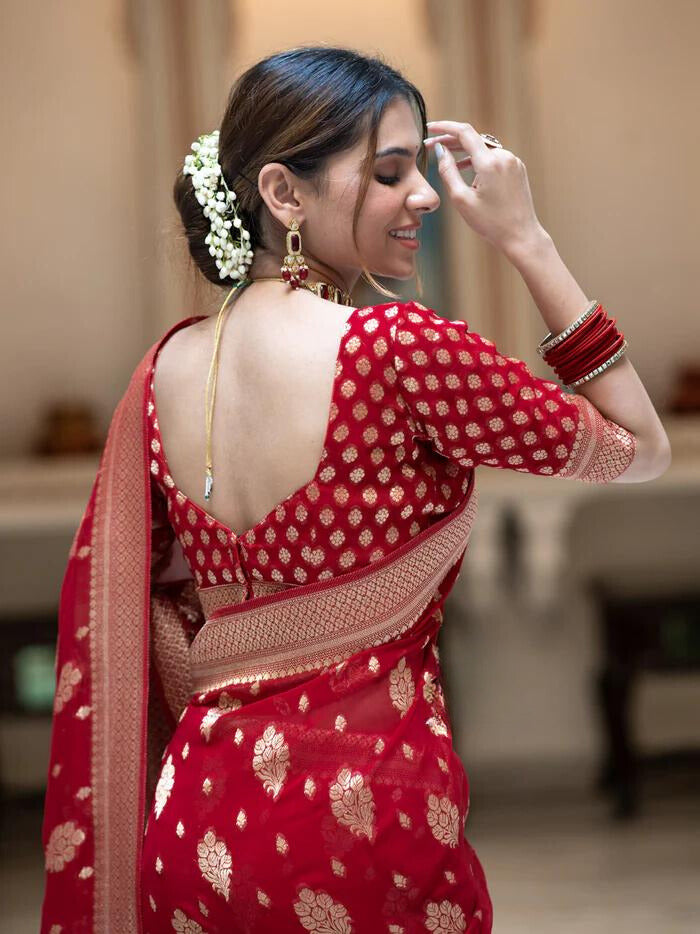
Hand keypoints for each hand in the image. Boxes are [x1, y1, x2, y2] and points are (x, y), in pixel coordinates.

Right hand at [425, 120, 545, 257]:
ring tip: (448, 162)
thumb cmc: (491, 223)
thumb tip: (440, 150)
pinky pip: (494, 157)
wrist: (521, 236)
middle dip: (451, 141)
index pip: (463, 132)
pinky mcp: (517, 168)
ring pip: (483, 148)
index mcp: (489, 162)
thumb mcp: (462, 200)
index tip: (429, 128)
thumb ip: (448, 172)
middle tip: (431, 147)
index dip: (444, 127)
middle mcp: (504, 156)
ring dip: (465, 152)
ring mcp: (513, 161)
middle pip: (473, 139)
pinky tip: (468, 172)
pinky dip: (479, 160)